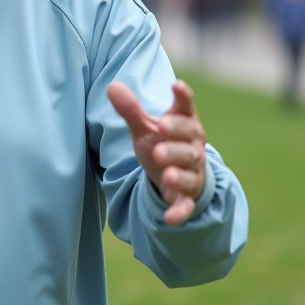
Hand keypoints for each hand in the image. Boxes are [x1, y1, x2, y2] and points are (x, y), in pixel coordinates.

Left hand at [108, 79, 206, 225]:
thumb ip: (131, 110)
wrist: (177, 178)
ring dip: (178, 172)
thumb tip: (111, 86)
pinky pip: (186, 205)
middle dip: (176, 136)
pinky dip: (179, 212)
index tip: (177, 85)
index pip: (186, 108)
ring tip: (166, 171)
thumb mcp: (145, 128)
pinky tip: (169, 218)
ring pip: (189, 172)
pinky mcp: (188, 197)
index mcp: (185, 125)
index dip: (183, 97)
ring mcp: (192, 173)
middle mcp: (193, 148)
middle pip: (188, 142)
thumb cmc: (162, 144)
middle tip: (161, 127)